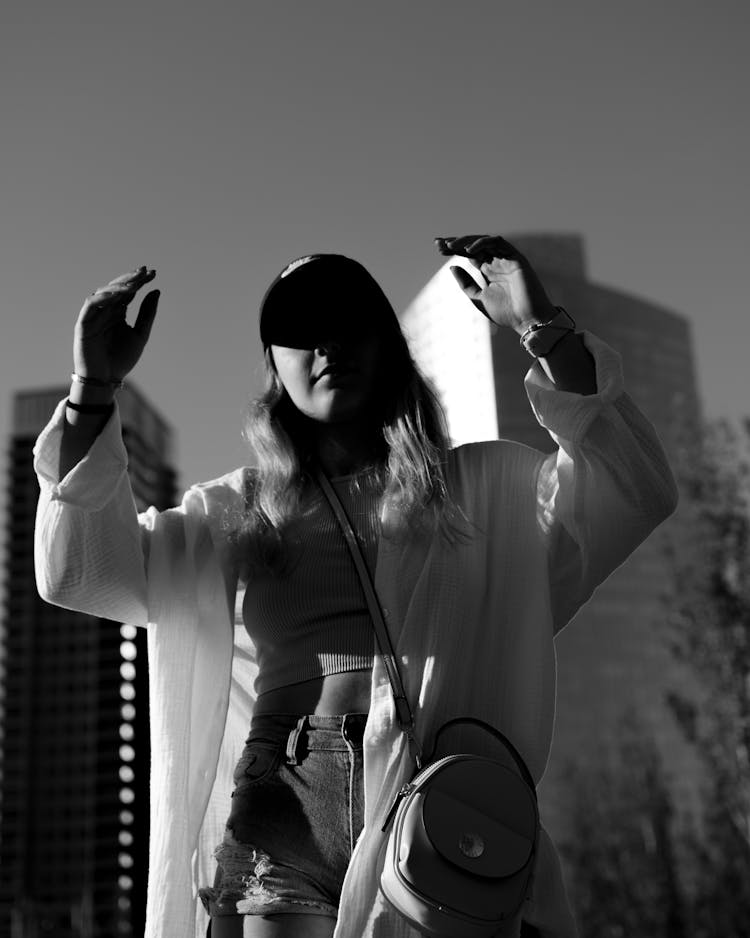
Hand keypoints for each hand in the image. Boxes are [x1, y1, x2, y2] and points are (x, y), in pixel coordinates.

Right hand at [74, 266, 158, 381]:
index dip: (139, 281)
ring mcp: (94, 316)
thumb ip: (147, 314)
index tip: (153, 273)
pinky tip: (116, 294)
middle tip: (146, 271)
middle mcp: (105, 311)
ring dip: (118, 286)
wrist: (106, 379)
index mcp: (118, 313)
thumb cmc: (122, 359)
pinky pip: (91, 305)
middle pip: (117, 289)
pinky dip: (102, 297)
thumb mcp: (140, 334)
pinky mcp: (83, 324)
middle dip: (131, 279)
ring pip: (103, 293)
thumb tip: (157, 290)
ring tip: (134, 283)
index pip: (128, 292)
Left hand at [435, 234, 556, 332]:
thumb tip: (452, 267)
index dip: (454, 249)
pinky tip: (469, 250)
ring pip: (484, 241)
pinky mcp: (515, 257)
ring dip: (466, 241)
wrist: (527, 320)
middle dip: (456, 243)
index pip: (469, 254)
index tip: (437, 247)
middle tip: (439, 244)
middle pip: (474, 245)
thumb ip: (466, 283)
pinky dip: (483, 244)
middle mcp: (496, 262)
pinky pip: (498, 243)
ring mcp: (506, 259)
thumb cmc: (506, 313)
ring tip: (450, 246)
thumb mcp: (479, 298)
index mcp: (488, 271)